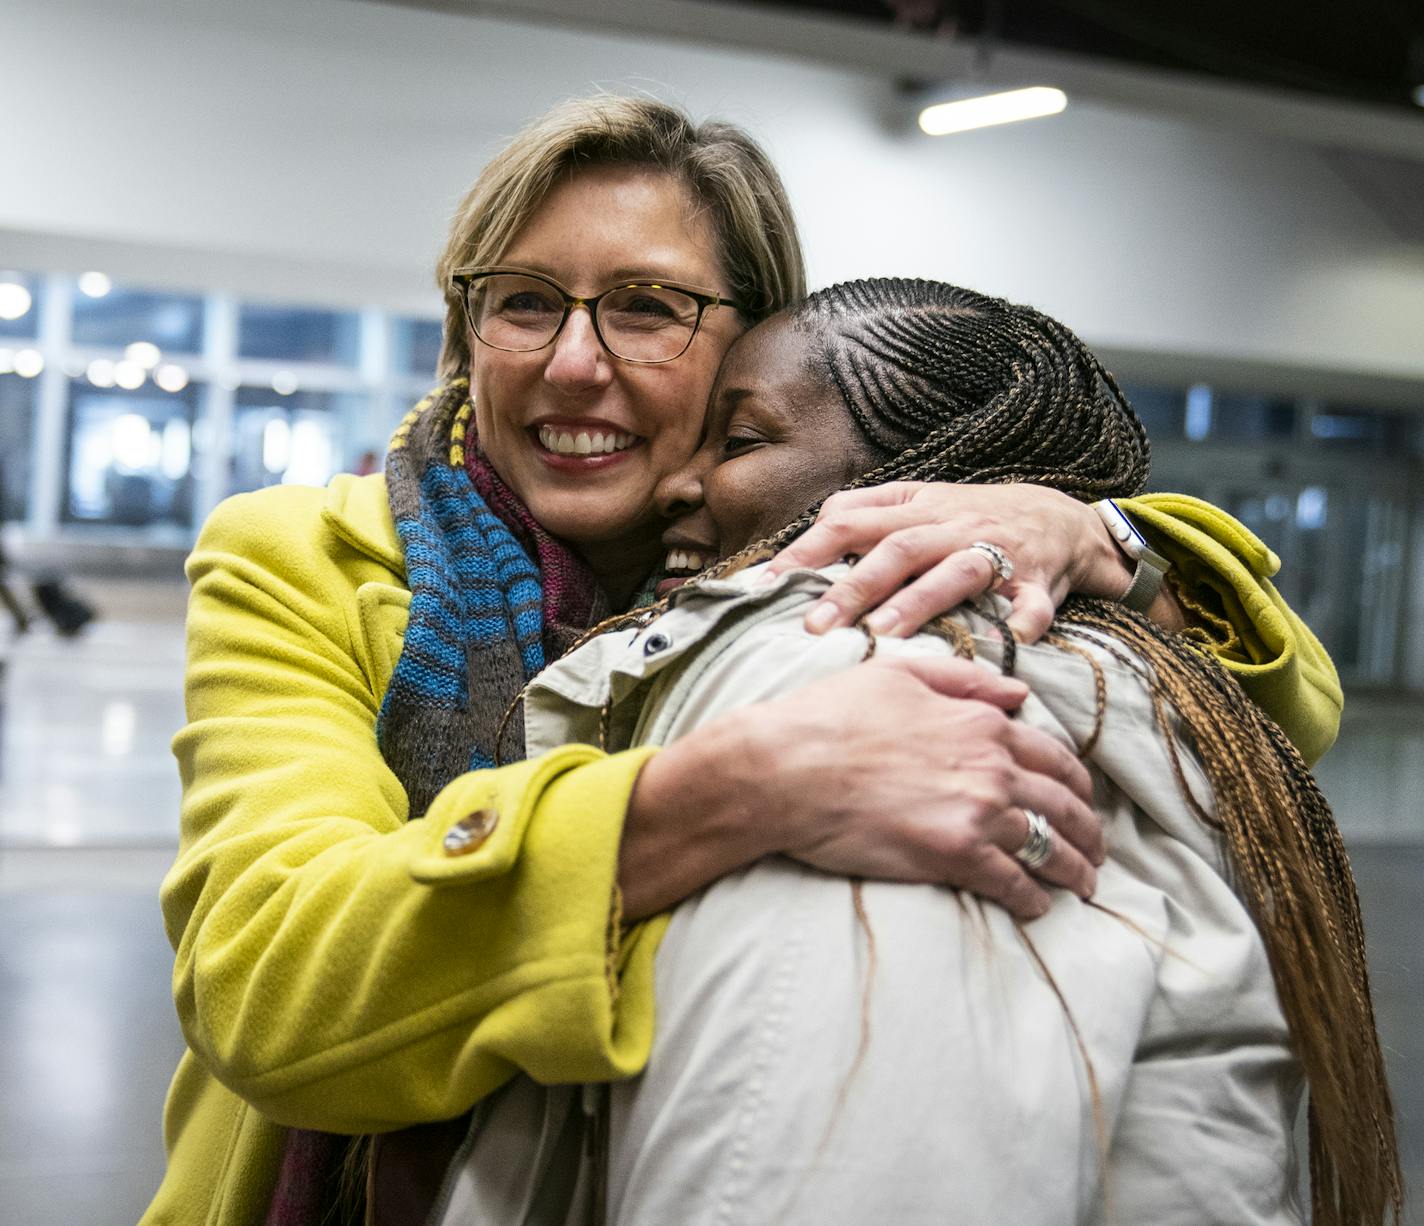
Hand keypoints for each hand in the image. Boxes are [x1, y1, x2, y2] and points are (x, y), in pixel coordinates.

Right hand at [746, 655, 1102, 918]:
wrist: (785, 767)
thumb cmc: (830, 715)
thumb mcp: (899, 673)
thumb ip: (965, 681)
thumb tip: (1018, 695)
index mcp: (981, 722)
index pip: (1053, 756)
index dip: (1075, 783)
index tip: (1083, 800)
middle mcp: (992, 767)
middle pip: (1064, 804)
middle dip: (1089, 830)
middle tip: (1098, 849)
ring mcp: (977, 813)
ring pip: (1049, 847)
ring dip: (1074, 869)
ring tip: (1085, 884)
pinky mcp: (954, 855)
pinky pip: (1013, 883)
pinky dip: (1033, 897)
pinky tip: (1039, 906)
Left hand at [765, 482, 1132, 643]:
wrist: (1062, 518)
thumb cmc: (972, 517)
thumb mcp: (917, 502)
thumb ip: (862, 513)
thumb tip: (802, 538)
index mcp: (914, 508)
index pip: (848, 522)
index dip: (807, 552)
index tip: (767, 585)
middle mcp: (950, 526)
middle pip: (895, 549)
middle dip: (853, 587)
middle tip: (814, 626)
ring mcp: (996, 551)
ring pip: (955, 571)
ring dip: (922, 602)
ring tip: (885, 634)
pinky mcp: (1039, 580)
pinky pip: (1034, 600)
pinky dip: (1026, 618)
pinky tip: (1014, 641)